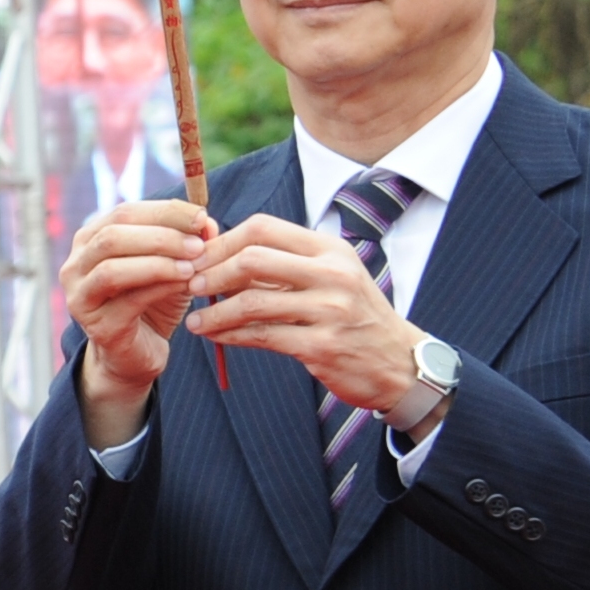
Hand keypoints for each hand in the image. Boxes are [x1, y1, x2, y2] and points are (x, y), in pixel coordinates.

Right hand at [58, 198, 213, 447]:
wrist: (138, 352)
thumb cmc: (152, 301)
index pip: (123, 213)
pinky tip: (186, 284)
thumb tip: (206, 222)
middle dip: (161, 236)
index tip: (201, 217)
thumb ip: (185, 241)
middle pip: (112, 236)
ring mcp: (80, 297)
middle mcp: (75, 266)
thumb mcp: (170, 264)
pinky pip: (128, 300)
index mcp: (89, 241)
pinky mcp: (96, 326)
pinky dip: (160, 287)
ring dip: (158, 262)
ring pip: (111, 267)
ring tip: (193, 264)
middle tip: (199, 244)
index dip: (164, 212)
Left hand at [190, 213, 425, 415]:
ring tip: (196, 322)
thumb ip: (283, 262)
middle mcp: (333, 274)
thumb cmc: (353, 315)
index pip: (263, 227)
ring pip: (251, 302)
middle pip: (253, 259)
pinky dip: (229, 336)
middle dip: (212, 273)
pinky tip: (215, 336)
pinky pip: (261, 336)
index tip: (199, 259)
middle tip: (191, 286)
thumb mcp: (329, 277)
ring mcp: (330, 310)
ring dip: (214, 312)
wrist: (398, 362)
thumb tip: (216, 249)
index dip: (222, 241)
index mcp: (330, 250)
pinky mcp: (322, 346)